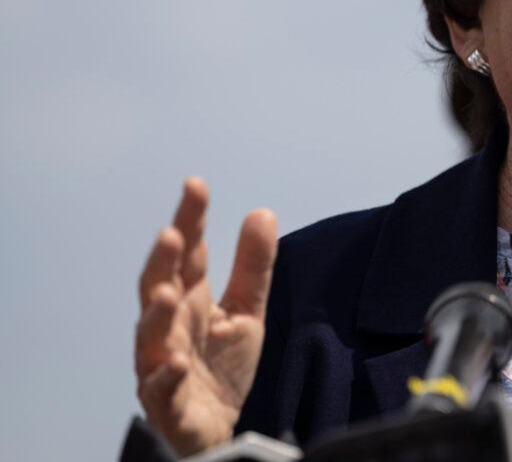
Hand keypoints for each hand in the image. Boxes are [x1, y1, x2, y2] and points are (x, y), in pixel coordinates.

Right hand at [135, 178, 277, 455]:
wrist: (216, 427)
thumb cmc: (223, 365)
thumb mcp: (247, 310)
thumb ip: (253, 266)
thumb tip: (262, 211)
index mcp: (189, 301)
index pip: (188, 255)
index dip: (189, 220)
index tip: (195, 184)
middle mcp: (168, 328)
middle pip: (158, 288)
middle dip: (162, 263)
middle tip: (171, 233)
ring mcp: (161, 365)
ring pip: (150, 338)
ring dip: (156, 316)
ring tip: (167, 294)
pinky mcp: (168, 404)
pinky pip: (161, 390)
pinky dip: (165, 377)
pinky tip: (175, 363)